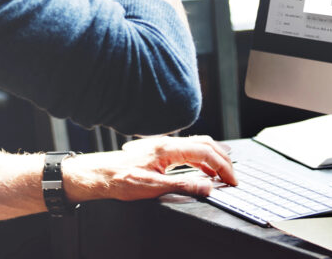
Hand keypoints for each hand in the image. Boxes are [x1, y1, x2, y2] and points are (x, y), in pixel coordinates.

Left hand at [62, 136, 236, 202]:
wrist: (99, 174)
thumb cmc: (120, 179)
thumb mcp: (153, 188)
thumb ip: (182, 185)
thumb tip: (207, 187)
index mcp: (168, 148)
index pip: (205, 152)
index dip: (222, 166)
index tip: (232, 180)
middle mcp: (168, 142)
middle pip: (205, 143)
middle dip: (223, 159)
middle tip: (233, 177)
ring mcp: (164, 145)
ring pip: (198, 144)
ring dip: (214, 157)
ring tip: (223, 173)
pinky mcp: (161, 151)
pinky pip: (188, 149)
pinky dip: (202, 158)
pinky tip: (203, 170)